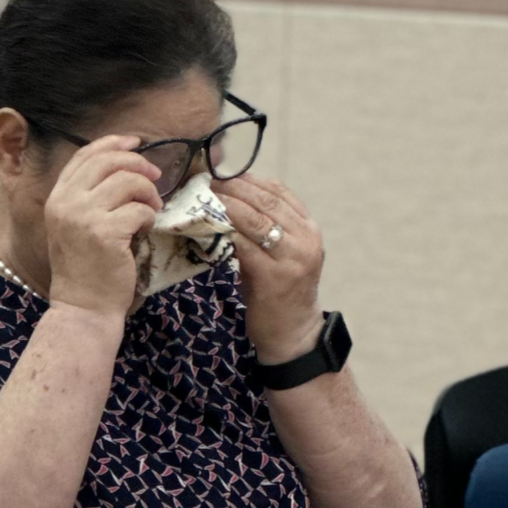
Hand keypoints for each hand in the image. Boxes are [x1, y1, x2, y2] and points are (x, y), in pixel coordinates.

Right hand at [42, 135, 163, 319]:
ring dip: (148, 192)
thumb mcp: (75, 226)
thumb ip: (88, 197)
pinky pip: (139, 209)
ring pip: (128, 181)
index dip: (113, 143)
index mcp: (57, 198)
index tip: (136, 142)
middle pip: (109, 161)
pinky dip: (149, 216)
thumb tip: (125, 167)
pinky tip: (146, 228)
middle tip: (156, 177)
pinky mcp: (105, 233)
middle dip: (139, 164)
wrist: (83, 308)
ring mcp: (84, 217)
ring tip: (151, 209)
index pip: (85, 155)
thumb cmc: (85, 270)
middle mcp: (66, 203)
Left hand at [213, 174, 326, 362]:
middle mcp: (306, 238)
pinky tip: (204, 227)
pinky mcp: (275, 276)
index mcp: (308, 227)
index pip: (277, 190)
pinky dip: (223, 233)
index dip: (246, 178)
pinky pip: (244, 245)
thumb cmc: (278, 293)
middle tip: (202, 180)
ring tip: (199, 198)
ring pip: (255, 219)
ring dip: (224, 206)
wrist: (293, 335)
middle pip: (265, 200)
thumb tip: (224, 197)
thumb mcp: (277, 253)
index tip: (217, 172)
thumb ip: (260, 227)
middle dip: (231, 187)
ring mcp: (294, 257)